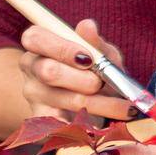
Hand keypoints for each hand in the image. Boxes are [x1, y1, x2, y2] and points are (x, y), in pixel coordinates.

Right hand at [17, 18, 134, 123]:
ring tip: (125, 107)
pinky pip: (63, 127)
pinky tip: (105, 128)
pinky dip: (87, 128)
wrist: (84, 101)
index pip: (35, 38)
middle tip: (102, 83)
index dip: (62, 48)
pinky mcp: (41, 122)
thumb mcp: (99, 52)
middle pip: (48, 71)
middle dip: (83, 79)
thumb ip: (94, 41)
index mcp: (38, 43)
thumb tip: (87, 26)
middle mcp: (30, 67)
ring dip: (101, 104)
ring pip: (66, 100)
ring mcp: (33, 96)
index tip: (89, 58)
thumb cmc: (91, 68)